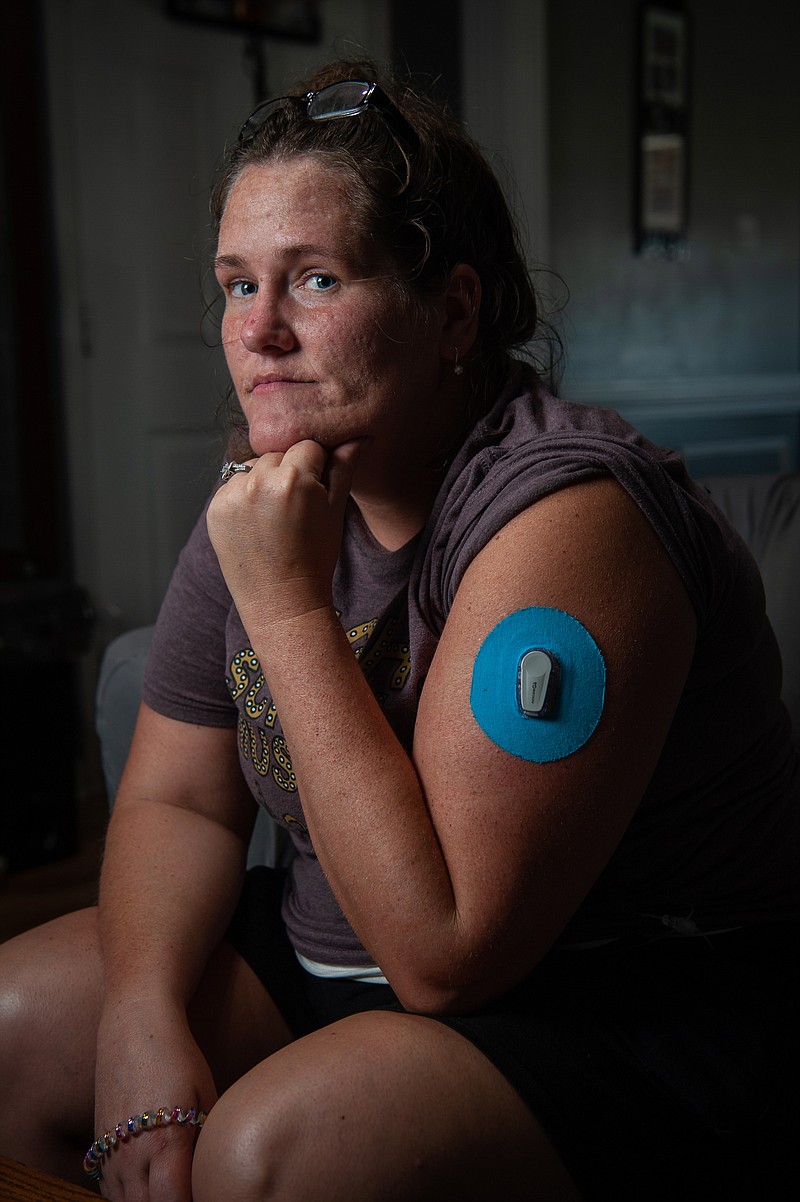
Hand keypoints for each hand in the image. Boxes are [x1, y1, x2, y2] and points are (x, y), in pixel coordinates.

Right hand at [94, 1001, 216, 1201]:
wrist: (135, 1025)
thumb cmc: (179, 1058)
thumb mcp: (206, 1097)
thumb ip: (205, 1142)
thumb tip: (209, 1175)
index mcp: (165, 1143)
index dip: (192, 1201)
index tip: (205, 1191)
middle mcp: (131, 1155)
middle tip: (190, 1186)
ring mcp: (110, 1152)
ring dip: (148, 1201)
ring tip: (172, 1183)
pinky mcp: (98, 1147)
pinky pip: (110, 1190)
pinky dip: (128, 1195)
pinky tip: (148, 1180)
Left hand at [207, 439, 363, 633]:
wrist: (282, 601)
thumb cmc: (315, 559)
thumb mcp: (335, 511)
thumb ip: (343, 469)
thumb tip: (357, 438)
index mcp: (294, 479)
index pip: (307, 446)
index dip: (316, 467)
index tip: (316, 492)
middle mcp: (259, 481)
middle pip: (278, 454)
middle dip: (288, 472)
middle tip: (296, 508)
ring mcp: (232, 496)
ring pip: (253, 467)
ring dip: (263, 481)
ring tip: (275, 516)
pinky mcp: (215, 509)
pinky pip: (232, 486)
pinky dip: (244, 497)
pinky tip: (257, 524)